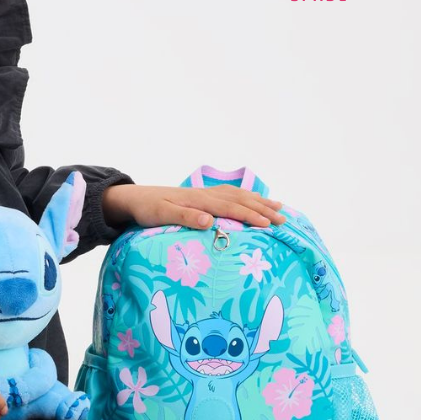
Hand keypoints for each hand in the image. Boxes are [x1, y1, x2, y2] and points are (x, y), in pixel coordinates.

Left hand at [102, 183, 286, 230]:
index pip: (231, 208)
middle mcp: (206, 195)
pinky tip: (255, 201)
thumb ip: (185, 217)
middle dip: (263, 210)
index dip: (251, 216)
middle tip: (284, 221)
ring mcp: (206, 194)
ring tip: (280, 209)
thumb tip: (209, 221)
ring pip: (239, 196)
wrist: (136, 198)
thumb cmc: (148, 210)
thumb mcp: (162, 216)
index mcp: (199, 201)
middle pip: (240, 200)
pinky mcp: (203, 196)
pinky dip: (247, 197)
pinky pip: (231, 194)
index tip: (269, 225)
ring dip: (260, 202)